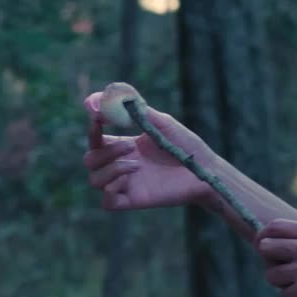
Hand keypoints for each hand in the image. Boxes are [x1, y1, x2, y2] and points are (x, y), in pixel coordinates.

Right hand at [81, 92, 214, 211]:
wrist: (206, 172)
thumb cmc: (186, 146)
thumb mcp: (161, 122)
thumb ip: (135, 109)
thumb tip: (110, 93)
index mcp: (125, 147)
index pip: (96, 139)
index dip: (92, 129)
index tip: (98, 118)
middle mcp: (121, 165)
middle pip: (90, 160)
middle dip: (104, 152)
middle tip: (130, 147)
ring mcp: (126, 184)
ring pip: (94, 180)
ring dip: (110, 169)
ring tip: (137, 165)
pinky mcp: (133, 201)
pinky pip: (106, 203)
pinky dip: (110, 192)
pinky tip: (128, 182)